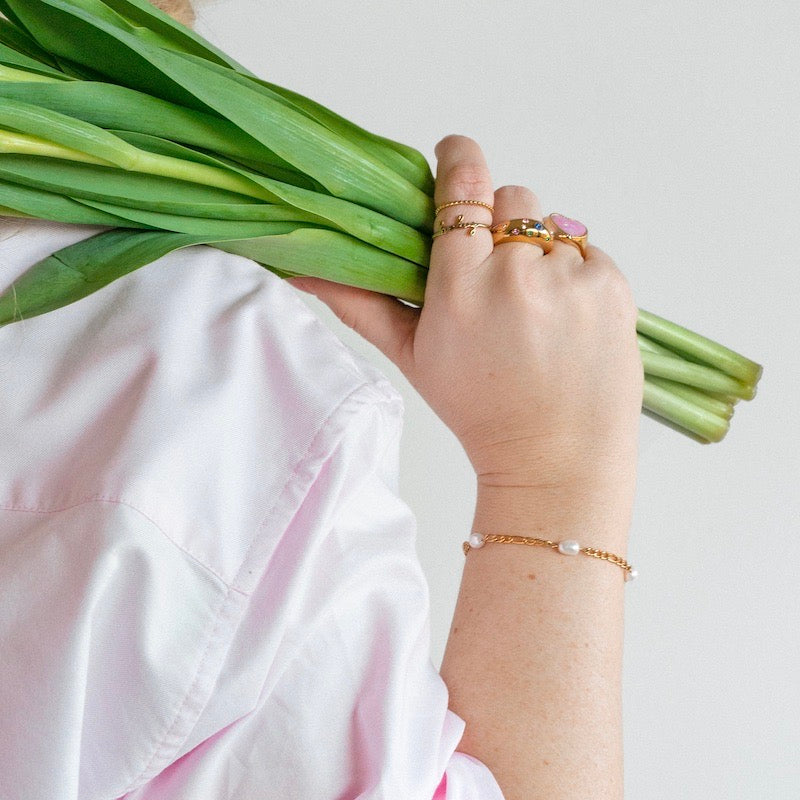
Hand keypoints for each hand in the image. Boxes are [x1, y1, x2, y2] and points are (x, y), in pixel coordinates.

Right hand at [288, 135, 642, 491]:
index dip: (459, 160)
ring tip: (535, 312)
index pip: (464, 186)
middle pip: (512, 199)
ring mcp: (570, 279)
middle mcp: (517, 275)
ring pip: (552, 228)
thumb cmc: (479, 408)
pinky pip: (588, 254)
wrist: (555, 456)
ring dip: (540, 257)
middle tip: (500, 281)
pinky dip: (576, 277)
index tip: (456, 153)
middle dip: (502, 227)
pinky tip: (565, 321)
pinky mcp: (612, 286)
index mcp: (461, 287)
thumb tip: (302, 269)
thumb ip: (360, 304)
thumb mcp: (412, 357)